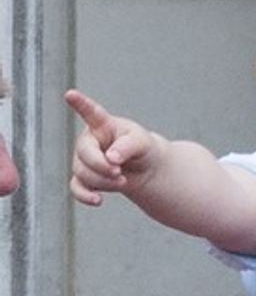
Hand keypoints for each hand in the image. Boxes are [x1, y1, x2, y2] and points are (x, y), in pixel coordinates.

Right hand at [65, 89, 162, 204]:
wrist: (144, 168)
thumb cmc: (142, 148)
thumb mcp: (143, 142)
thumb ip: (128, 146)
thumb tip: (112, 158)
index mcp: (103, 125)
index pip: (91, 113)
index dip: (81, 104)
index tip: (71, 94)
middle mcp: (88, 140)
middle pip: (84, 154)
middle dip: (102, 166)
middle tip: (120, 172)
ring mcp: (83, 159)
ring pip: (83, 173)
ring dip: (104, 181)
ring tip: (123, 180)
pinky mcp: (83, 178)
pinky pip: (77, 188)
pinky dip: (86, 196)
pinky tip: (98, 201)